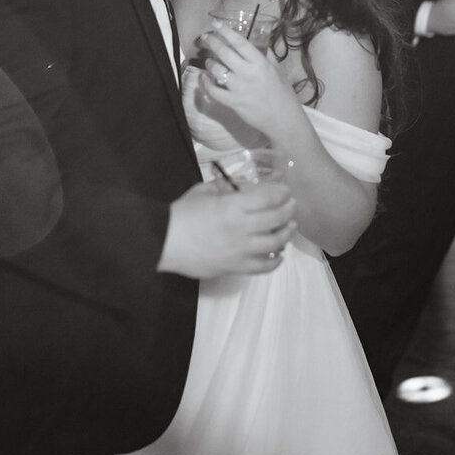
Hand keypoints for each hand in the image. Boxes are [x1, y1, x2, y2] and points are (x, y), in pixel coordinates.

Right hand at [158, 178, 295, 277]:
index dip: (280, 192)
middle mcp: (241, 229)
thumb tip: (240, 187)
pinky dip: (275, 261)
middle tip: (291, 204)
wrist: (164, 242)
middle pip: (276, 218)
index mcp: (232, 207)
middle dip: (288, 209)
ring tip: (290, 226)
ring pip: (275, 243)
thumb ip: (224, 189)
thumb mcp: (203, 192)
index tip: (284, 189)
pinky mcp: (236, 267)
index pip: (267, 197)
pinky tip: (279, 254)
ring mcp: (240, 250)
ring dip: (286, 233)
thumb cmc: (181, 214)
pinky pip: (262, 267)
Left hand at [197, 23, 291, 136]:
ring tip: (208, 62)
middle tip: (205, 38)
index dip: (225, 31)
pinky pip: (213, 90)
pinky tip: (205, 79)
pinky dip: (206, 83)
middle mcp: (248, 73)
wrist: (283, 119)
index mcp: (260, 63)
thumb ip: (265, 56)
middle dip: (212, 42)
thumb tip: (257, 43)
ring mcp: (239, 88)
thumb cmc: (282, 94)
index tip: (215, 24)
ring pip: (217, 70)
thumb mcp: (277, 71)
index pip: (240, 43)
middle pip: (224, 53)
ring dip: (209, 63)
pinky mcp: (233, 102)